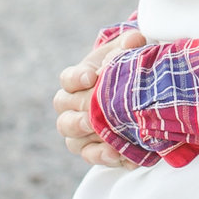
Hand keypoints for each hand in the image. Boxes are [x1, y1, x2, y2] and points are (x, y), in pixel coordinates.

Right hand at [53, 28, 145, 167]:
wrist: (129, 86)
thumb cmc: (122, 63)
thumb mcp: (126, 49)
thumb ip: (129, 44)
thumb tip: (134, 41)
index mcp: (76, 79)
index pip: (67, 80)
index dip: (76, 79)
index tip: (90, 77)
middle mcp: (71, 107)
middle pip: (65, 116)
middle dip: (79, 118)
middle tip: (93, 118)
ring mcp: (78, 130)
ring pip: (73, 140)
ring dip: (89, 143)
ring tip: (108, 144)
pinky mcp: (91, 147)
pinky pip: (92, 156)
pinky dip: (105, 157)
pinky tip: (122, 157)